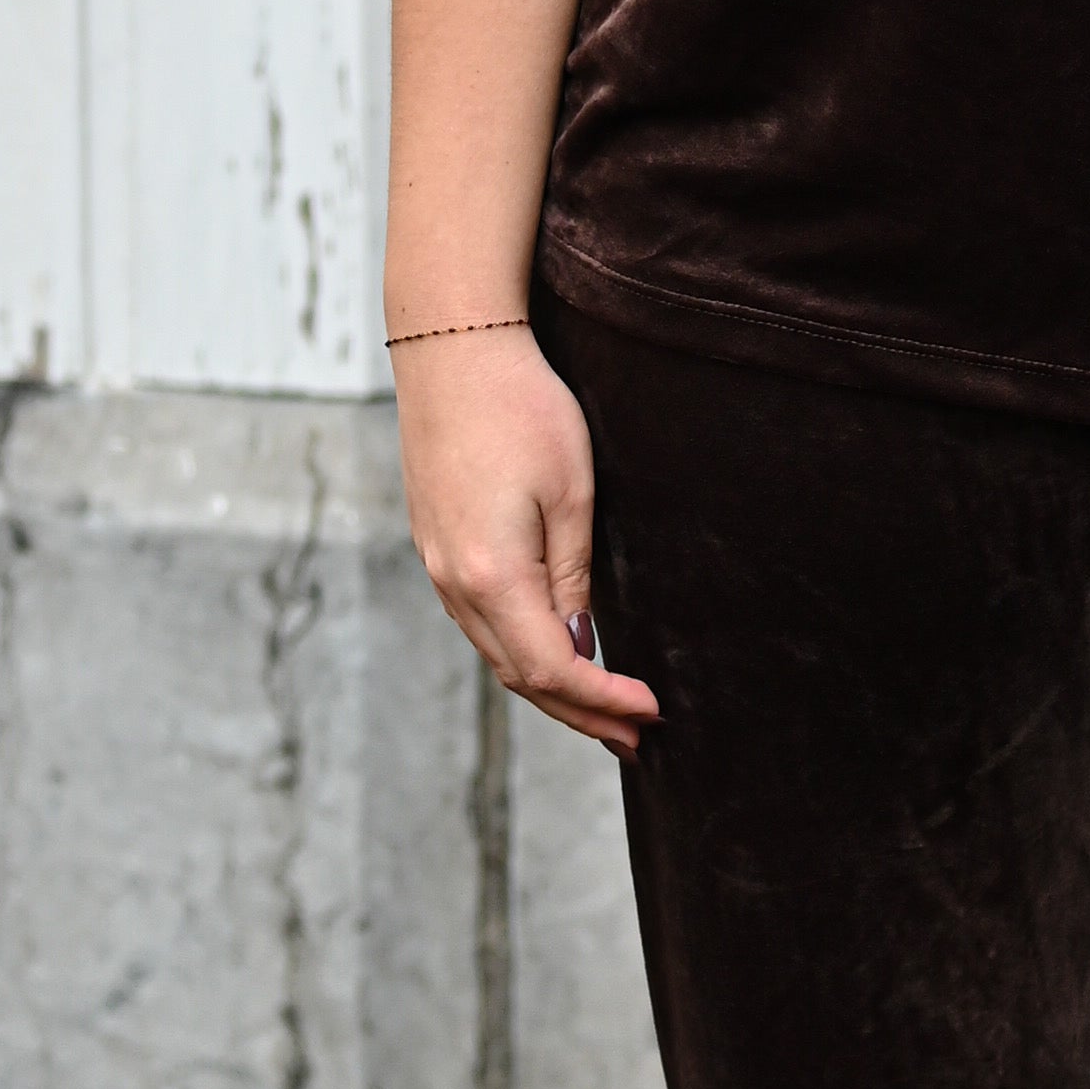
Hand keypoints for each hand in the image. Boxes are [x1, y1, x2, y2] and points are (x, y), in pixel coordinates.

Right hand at [392, 329, 659, 753]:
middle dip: (580, 713)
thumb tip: (577, 649)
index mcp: (492, 577)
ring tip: (603, 713)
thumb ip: (574, 581)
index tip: (652, 713)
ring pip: (497, 653)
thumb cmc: (523, 410)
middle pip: (520, 677)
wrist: (453, 349)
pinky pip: (481, 623)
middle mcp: (455, 583)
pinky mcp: (436, 546)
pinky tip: (554, 655)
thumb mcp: (571, 496)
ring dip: (550, 689)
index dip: (604, 700)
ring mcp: (438, 567)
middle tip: (635, 739)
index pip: (552, 670)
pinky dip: (521, 652)